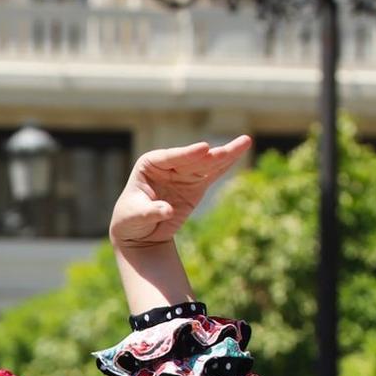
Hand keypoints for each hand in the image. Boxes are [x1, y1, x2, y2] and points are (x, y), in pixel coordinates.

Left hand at [108, 136, 252, 248]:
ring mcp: (184, 174)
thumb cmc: (130, 219)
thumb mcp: (135, 216)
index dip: (187, 154)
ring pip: (207, 163)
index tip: (204, 148)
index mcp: (150, 164)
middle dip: (210, 156)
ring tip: (245, 142)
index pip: (170, 157)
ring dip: (225, 155)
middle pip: (192, 159)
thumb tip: (167, 211)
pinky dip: (226, 165)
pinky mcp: (196, 185)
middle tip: (225, 152)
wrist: (138, 233)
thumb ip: (151, 211)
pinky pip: (213, 174)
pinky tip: (240, 152)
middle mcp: (169, 164)